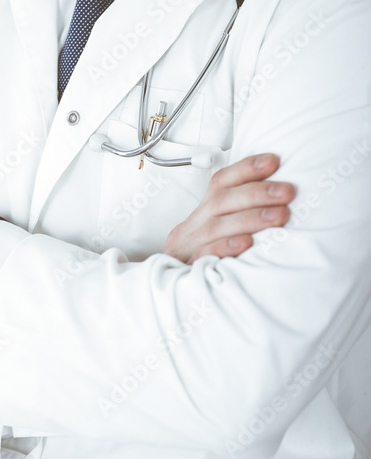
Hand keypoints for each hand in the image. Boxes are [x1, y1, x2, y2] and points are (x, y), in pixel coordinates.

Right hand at [165, 153, 294, 263]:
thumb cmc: (208, 263)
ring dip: (249, 218)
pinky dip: (226, 247)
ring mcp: (187, 249)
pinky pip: (204, 256)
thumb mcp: (221, 235)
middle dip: (256, 194)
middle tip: (286, 192)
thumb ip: (241, 217)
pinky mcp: (186, 270)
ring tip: (279, 216)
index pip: (220, 183)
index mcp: (201, 214)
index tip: (274, 162)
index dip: (245, 169)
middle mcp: (191, 227)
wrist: (172, 297)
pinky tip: (247, 243)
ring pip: (214, 227)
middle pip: (219, 202)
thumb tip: (283, 198)